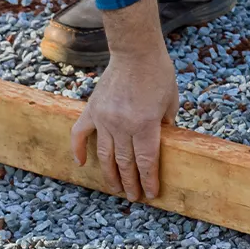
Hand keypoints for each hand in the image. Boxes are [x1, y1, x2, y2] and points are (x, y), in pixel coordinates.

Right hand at [70, 0, 177, 201]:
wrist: (135, 51)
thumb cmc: (159, 75)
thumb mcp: (171, 103)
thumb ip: (165, 125)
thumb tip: (163, 142)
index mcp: (145, 126)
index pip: (146, 162)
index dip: (148, 180)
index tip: (150, 194)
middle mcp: (122, 126)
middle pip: (125, 163)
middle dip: (131, 183)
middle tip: (133, 196)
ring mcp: (104, 119)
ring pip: (104, 155)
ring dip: (110, 174)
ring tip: (115, 188)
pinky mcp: (91, 110)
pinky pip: (79, 134)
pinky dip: (78, 150)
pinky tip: (81, 164)